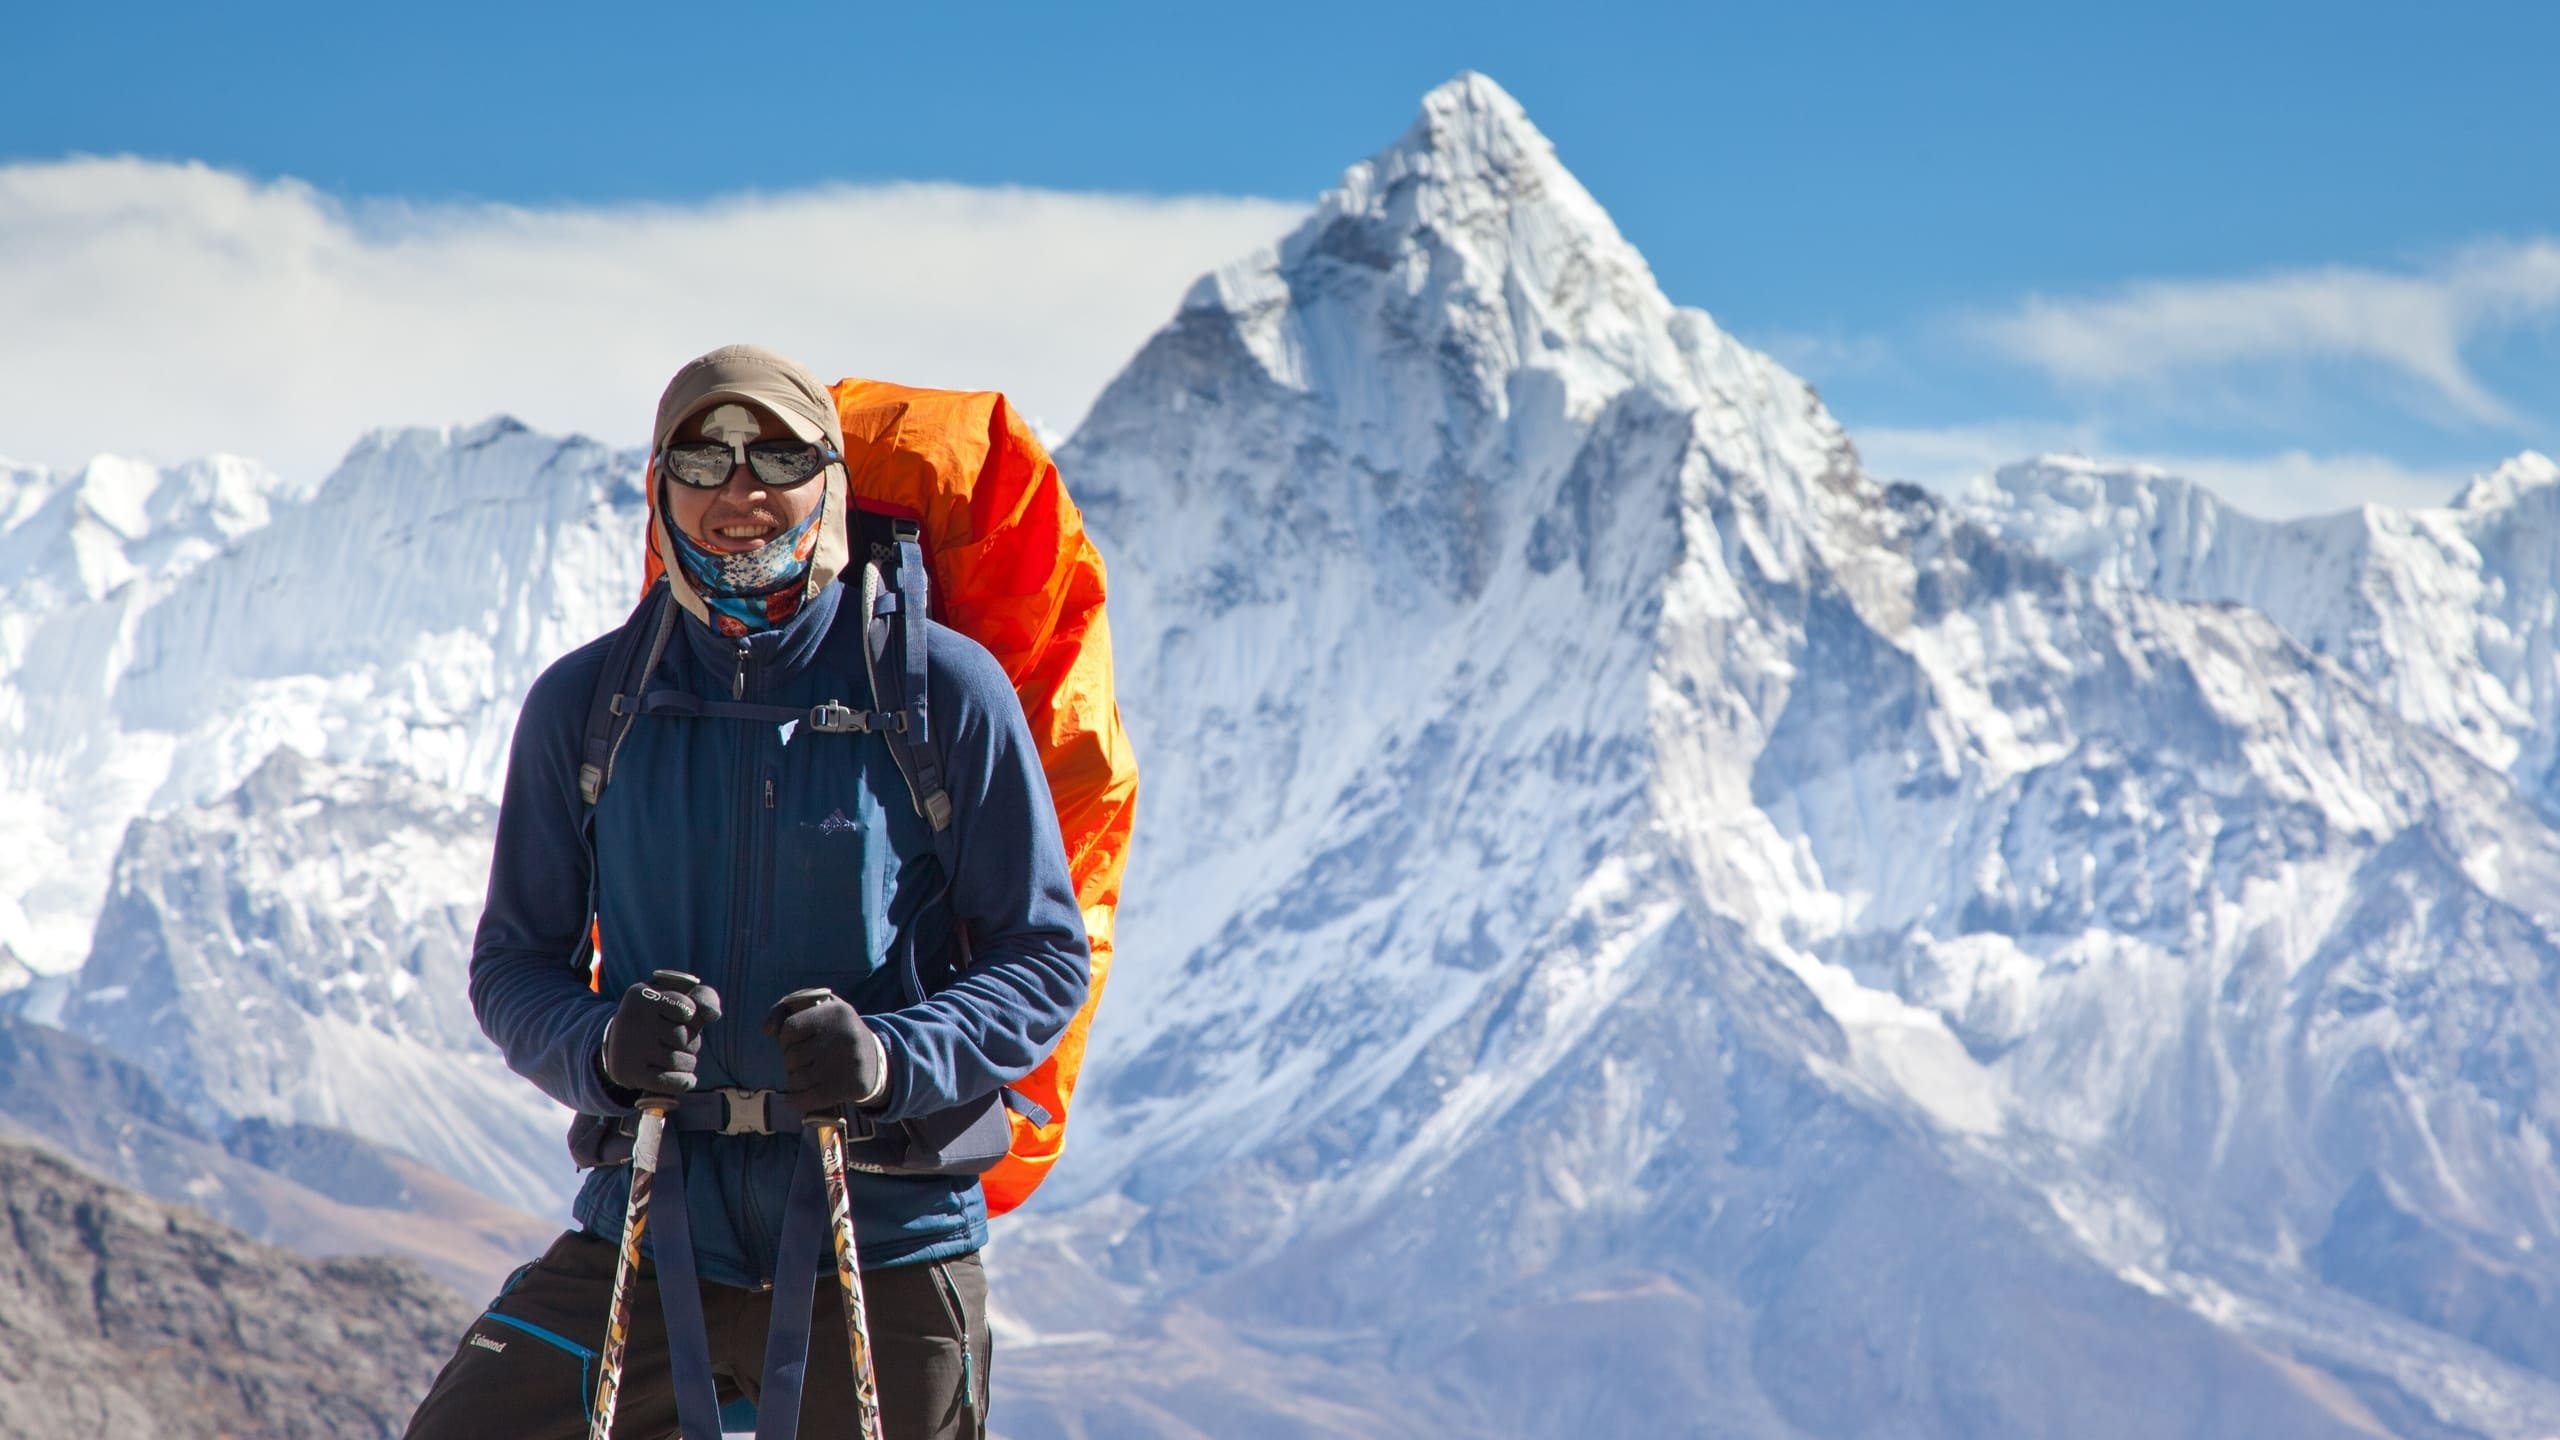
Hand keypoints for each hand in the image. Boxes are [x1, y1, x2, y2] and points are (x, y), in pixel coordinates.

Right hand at [601, 975, 722, 1095]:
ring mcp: (628, 1048)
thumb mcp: (678, 996)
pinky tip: (686, 1079)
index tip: (681, 1019)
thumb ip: (704, 996)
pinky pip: (667, 1082)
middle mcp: (631, 1019)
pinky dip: (682, 1082)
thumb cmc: (659, 1016)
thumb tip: (713, 1013)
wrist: (619, 1043)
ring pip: (678, 1061)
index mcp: (642, 995)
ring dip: (688, 1062)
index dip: (693, 1018)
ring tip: (678, 1057)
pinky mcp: (629, 1073)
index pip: (689, 1009)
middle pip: (684, 1036)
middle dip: (691, 1041)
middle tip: (679, 1042)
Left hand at [762, 992, 887, 1114]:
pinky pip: (806, 1098)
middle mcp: (843, 1035)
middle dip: (792, 1062)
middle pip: (791, 1056)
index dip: (785, 1040)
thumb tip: (766, 1030)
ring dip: (794, 1081)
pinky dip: (795, 1100)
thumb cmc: (838, 1033)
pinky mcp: (848, 1087)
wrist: (876, 1060)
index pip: (789, 1029)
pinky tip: (795, 1098)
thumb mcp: (820, 1010)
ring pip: (796, 1078)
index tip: (796, 1044)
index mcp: (835, 1012)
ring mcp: (846, 1063)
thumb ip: (786, 1010)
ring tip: (805, 1077)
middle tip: (804, 1063)